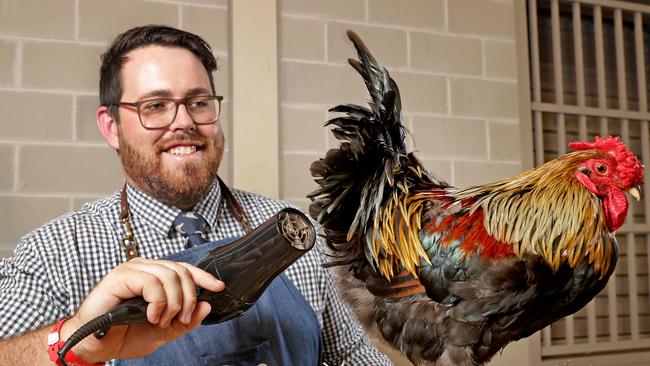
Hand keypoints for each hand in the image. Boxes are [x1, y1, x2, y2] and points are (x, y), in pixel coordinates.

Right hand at [59, 258, 223, 361]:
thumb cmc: (124, 334)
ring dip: (172, 302)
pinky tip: (151, 315)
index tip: (219, 287)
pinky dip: (158, 301)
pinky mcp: (120, 277)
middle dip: (187, 299)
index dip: (203, 277)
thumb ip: (185, 321)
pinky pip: (151, 282)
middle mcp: (145, 269)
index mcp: (155, 277)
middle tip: (179, 320)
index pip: (185, 270)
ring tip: (161, 320)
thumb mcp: (163, 331)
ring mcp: (132, 270)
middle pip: (181, 272)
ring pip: (169, 275)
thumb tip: (206, 306)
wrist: (96, 346)